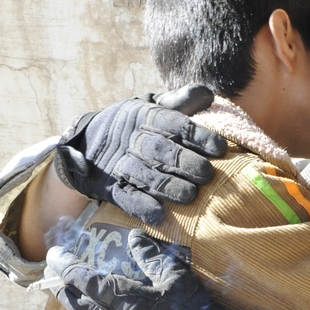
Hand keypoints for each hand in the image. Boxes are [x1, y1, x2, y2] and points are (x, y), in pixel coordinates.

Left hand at [45, 229, 229, 309]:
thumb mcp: (176, 278)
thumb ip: (151, 257)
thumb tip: (134, 237)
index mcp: (125, 299)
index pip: (85, 280)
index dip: (66, 266)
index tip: (54, 256)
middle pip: (77, 304)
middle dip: (62, 288)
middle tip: (53, 275)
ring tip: (70, 298)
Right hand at [52, 85, 226, 222]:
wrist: (89, 142)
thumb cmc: (136, 124)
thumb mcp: (153, 106)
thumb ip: (180, 102)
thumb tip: (208, 94)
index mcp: (146, 117)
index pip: (175, 124)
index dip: (198, 136)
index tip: (220, 148)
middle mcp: (133, 140)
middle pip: (160, 150)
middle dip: (184, 162)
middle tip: (207, 174)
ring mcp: (120, 164)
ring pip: (145, 175)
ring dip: (168, 186)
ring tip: (190, 196)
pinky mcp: (111, 187)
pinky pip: (125, 197)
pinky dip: (140, 206)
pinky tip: (158, 215)